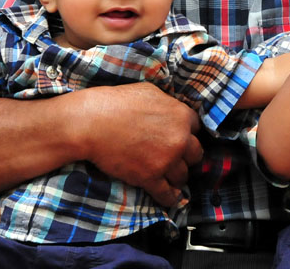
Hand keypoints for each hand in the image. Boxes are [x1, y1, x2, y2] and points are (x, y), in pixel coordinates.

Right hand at [79, 83, 202, 207]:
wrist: (92, 123)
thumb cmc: (116, 103)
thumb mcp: (148, 91)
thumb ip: (167, 103)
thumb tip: (172, 109)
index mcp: (181, 115)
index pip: (197, 128)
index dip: (187, 132)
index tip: (181, 137)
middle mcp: (179, 139)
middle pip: (196, 154)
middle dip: (187, 156)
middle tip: (178, 158)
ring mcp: (166, 160)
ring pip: (184, 176)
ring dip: (177, 176)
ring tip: (170, 176)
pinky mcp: (150, 178)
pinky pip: (168, 194)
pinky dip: (170, 197)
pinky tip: (169, 197)